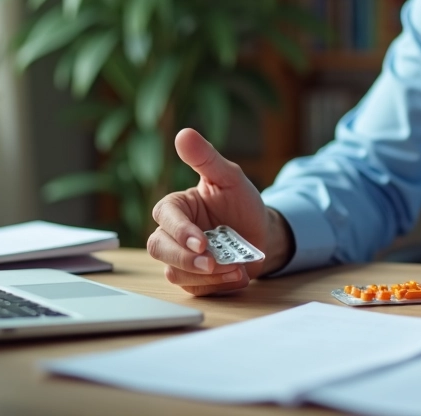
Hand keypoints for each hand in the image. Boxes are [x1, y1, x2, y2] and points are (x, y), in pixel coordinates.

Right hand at [147, 128, 293, 295]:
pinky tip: (238, 276)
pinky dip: (217, 285)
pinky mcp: (192, 279)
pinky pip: (194, 288)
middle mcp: (172, 233)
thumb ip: (206, 158)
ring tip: (235, 268)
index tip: (201, 242)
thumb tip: (184, 133)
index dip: (180, 231)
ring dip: (206, 275)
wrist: (262, 233)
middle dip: (185, 259)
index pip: (165, 217)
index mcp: (176, 206)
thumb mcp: (229, 177)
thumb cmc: (241, 202)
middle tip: (212, 262)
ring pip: (175, 272)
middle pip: (159, 248)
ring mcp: (180, 258)